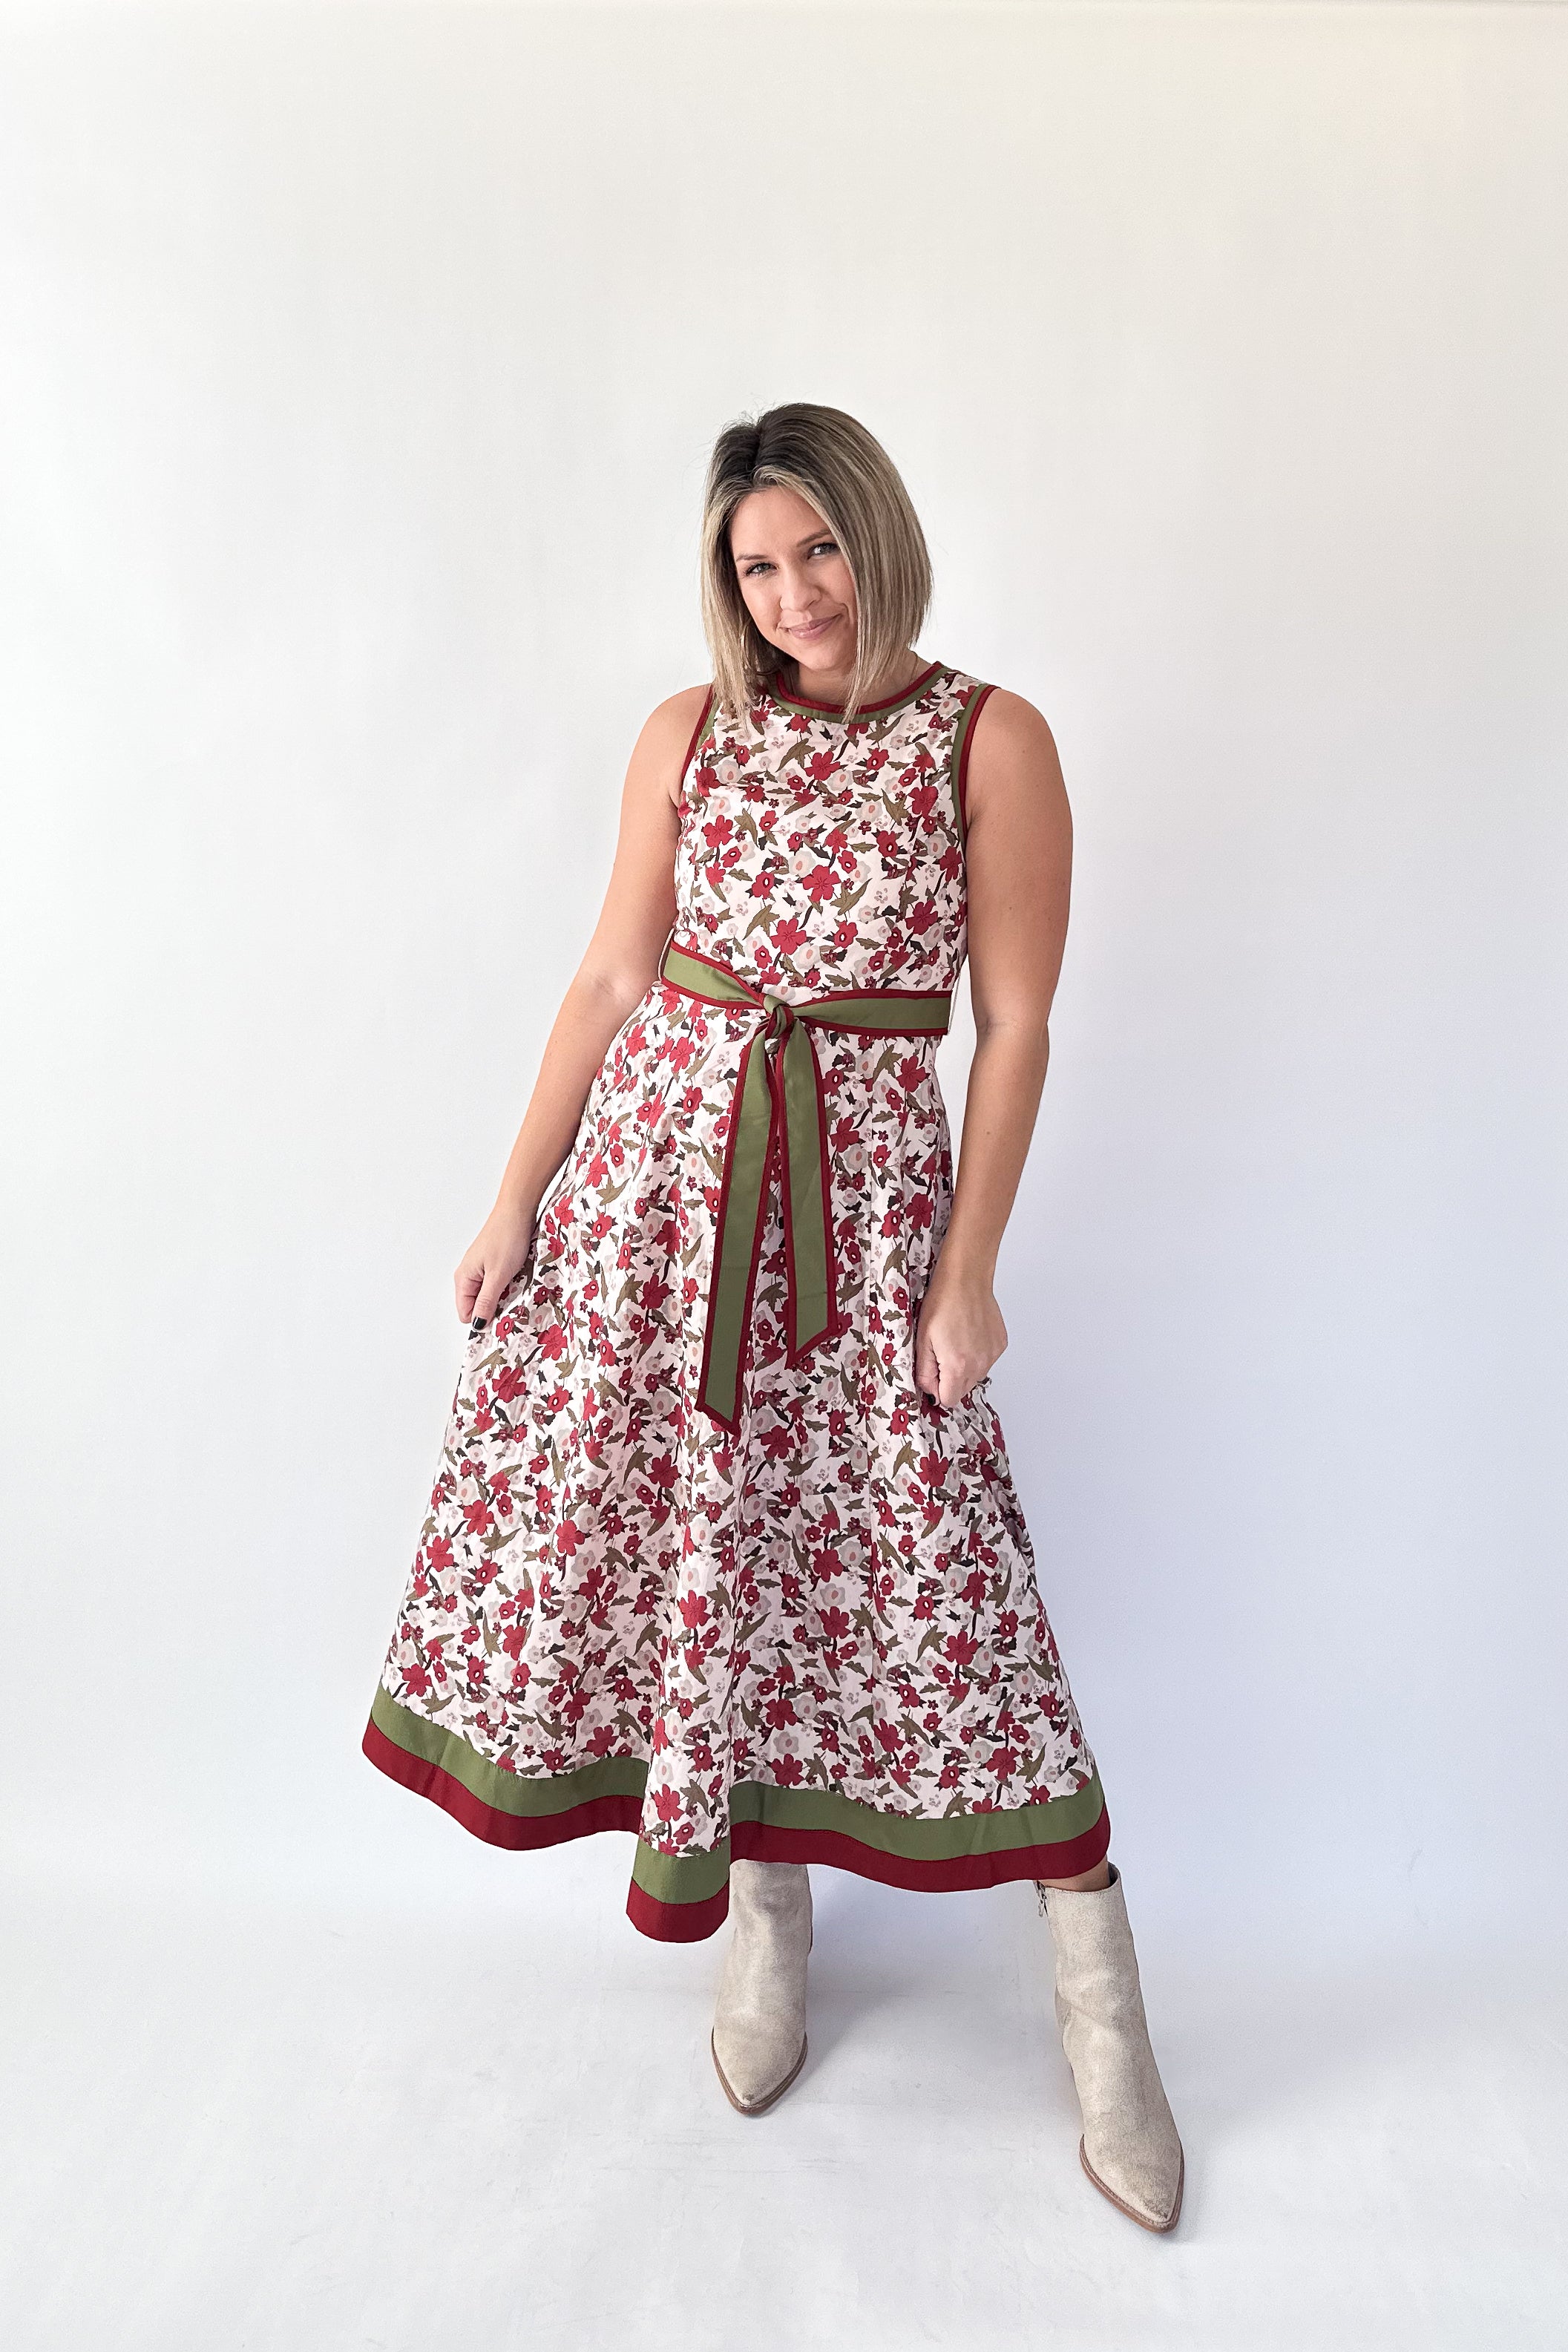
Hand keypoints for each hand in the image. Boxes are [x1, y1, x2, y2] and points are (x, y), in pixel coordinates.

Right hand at [455, 1201, 535, 1324]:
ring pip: (489, 1296)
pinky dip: (507, 1286)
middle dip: (494, 1309)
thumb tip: (477, 1325)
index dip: (484, 1319)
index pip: (466, 1314)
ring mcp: (480, 1269)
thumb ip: (486, 1301)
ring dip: (503, 1297)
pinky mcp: (492, 1264)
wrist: (518, 1211)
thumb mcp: (498, 1275)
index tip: (502, 1318)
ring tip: (516, 1287)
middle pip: (477, 1306)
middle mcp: (468, 1275)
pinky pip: (497, 1285)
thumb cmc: (507, 1238)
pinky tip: (518, 1279)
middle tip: (512, 1302)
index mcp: (463, 1279)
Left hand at [914, 1265, 1007, 1407]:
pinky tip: (968, 1335)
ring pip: (975, 1376)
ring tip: (955, 1341)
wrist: (966, 1280)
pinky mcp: (1000, 1344)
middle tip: (941, 1353)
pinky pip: (986, 1361)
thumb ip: (924, 1371)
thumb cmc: (942, 1303)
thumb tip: (929, 1388)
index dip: (936, 1389)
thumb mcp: (922, 1340)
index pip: (949, 1400)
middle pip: (963, 1390)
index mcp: (958, 1366)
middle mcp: (979, 1364)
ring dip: (964, 1367)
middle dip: (950, 1379)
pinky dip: (977, 1354)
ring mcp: (992, 1355)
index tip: (932, 1374)